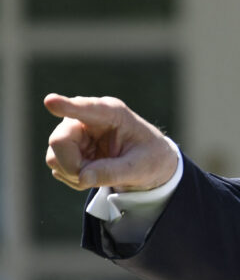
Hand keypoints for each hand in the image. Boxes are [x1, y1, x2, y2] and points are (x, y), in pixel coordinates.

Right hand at [44, 94, 177, 191]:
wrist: (149, 163)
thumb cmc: (149, 158)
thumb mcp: (141, 168)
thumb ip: (113, 172)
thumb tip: (83, 177)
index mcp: (112, 113)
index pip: (86, 108)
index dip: (67, 106)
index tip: (50, 101)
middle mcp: (86, 119)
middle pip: (59, 140)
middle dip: (73, 165)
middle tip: (94, 177)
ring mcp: (74, 132)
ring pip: (54, 157)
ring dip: (75, 173)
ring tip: (103, 172)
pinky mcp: (67, 147)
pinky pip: (57, 168)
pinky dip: (74, 178)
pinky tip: (94, 172)